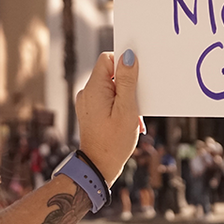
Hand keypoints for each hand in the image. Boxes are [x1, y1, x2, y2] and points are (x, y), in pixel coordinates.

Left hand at [75, 50, 141, 183]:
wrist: (98, 167)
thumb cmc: (114, 141)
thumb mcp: (127, 109)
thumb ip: (128, 81)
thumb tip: (128, 56)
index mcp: (93, 88)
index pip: (107, 58)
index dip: (124, 63)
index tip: (137, 77)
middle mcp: (86, 92)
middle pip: (110, 73)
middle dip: (127, 84)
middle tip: (136, 103)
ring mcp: (87, 102)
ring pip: (111, 87)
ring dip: (125, 97)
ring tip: (131, 116)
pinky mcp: (90, 111)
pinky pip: (107, 99)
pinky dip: (119, 105)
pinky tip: (126, 120)